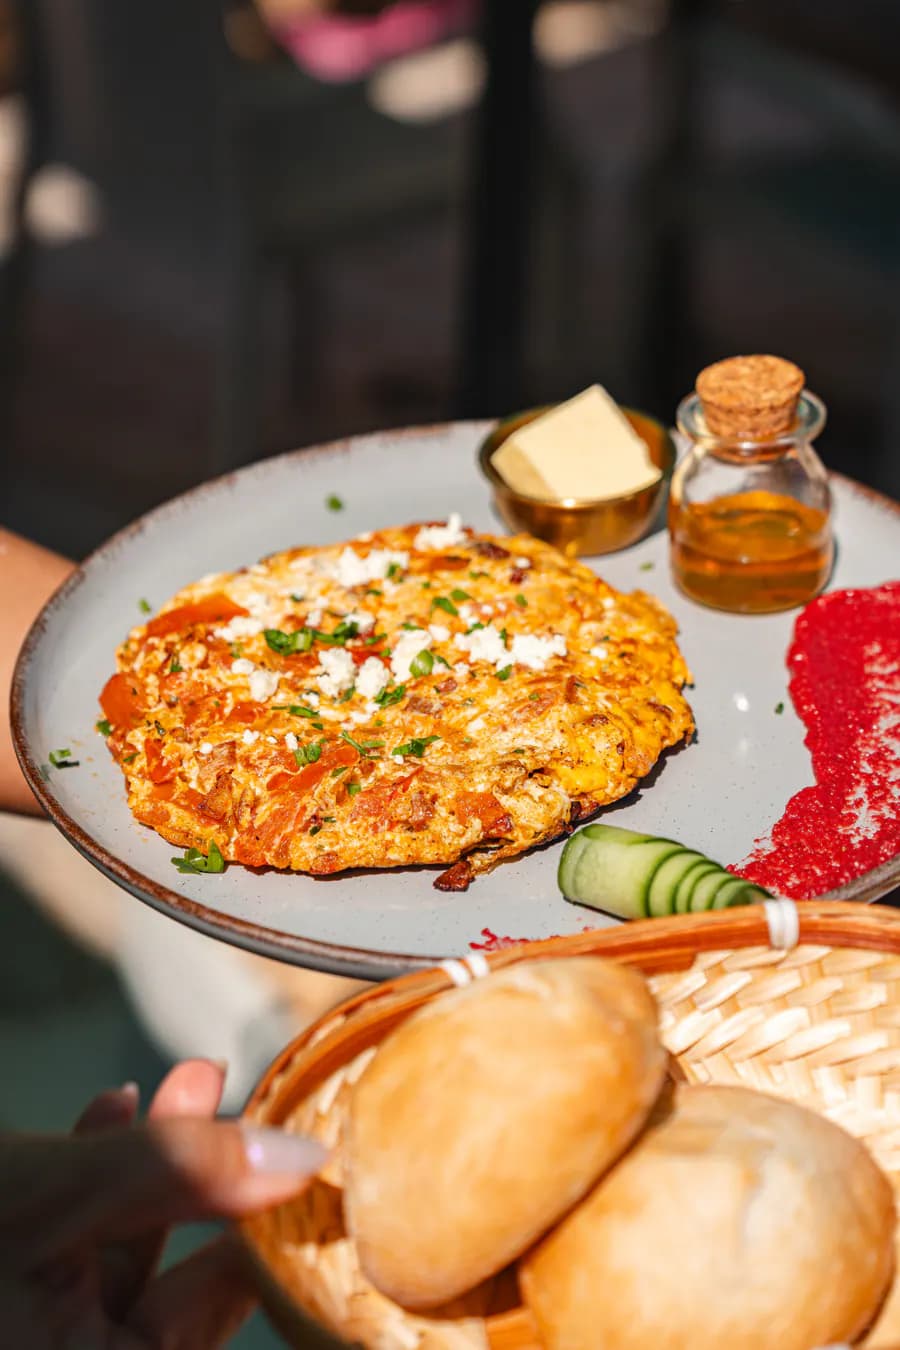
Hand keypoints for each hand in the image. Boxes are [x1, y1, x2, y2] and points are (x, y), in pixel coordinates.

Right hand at [0, 1059, 326, 1347]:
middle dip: (213, 1180)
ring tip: (194, 1079)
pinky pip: (79, 1245)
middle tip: (255, 1113)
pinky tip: (115, 1109)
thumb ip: (186, 1174)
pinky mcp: (17, 1294)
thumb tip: (302, 1158)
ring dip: (159, 1161)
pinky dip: (102, 1178)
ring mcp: (38, 1331)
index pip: (211, 1319)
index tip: (312, 1168)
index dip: (269, 1240)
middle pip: (174, 1291)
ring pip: (127, 1253)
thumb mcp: (66, 1191)